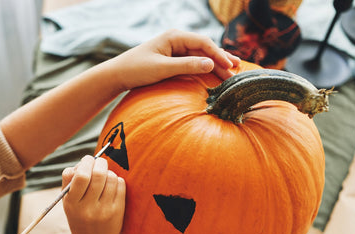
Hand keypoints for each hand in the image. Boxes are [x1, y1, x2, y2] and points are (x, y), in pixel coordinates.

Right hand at [62, 155, 125, 233]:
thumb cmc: (78, 216)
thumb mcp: (68, 202)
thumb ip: (70, 181)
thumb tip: (85, 161)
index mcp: (72, 203)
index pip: (79, 176)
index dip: (84, 163)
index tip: (86, 161)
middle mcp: (88, 207)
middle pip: (97, 174)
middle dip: (99, 162)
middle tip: (98, 162)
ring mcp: (105, 210)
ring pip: (110, 177)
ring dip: (107, 172)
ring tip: (103, 177)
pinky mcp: (118, 211)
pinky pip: (120, 184)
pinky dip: (116, 180)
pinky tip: (111, 185)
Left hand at [105, 29, 240, 90]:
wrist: (117, 75)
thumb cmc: (136, 70)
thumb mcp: (162, 69)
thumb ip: (186, 66)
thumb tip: (210, 63)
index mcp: (174, 36)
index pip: (203, 43)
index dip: (219, 54)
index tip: (230, 66)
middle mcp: (176, 40)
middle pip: (205, 48)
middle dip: (221, 59)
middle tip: (237, 71)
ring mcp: (175, 49)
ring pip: (200, 56)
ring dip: (215, 64)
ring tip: (232, 72)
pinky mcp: (172, 59)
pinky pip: (193, 62)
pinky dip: (205, 68)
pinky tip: (216, 73)